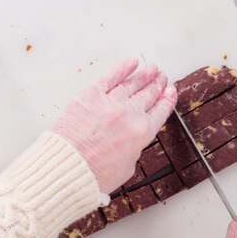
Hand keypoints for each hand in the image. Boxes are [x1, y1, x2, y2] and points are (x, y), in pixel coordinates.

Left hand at [53, 59, 176, 193]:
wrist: (67, 168)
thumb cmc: (92, 174)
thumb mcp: (126, 169)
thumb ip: (133, 150)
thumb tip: (130, 141)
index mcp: (141, 133)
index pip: (160, 112)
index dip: (167, 100)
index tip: (170, 92)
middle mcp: (128, 115)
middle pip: (148, 95)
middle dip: (157, 85)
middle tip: (161, 78)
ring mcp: (110, 103)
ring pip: (132, 84)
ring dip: (144, 75)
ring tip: (151, 69)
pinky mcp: (90, 96)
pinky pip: (110, 78)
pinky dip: (122, 69)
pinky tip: (131, 63)